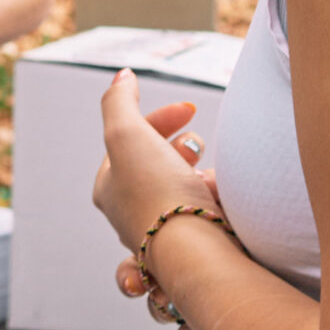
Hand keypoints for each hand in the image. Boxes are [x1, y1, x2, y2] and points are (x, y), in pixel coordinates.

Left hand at [91, 80, 223, 318]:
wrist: (196, 253)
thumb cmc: (157, 194)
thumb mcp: (126, 133)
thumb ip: (119, 101)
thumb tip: (123, 76)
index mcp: (109, 189)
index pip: (132, 139)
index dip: (160, 117)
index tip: (190, 110)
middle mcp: (131, 215)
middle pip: (160, 164)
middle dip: (182, 151)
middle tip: (194, 152)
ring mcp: (164, 234)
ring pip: (188, 191)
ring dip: (202, 181)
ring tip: (210, 187)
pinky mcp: (196, 248)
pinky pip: (209, 218)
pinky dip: (217, 207)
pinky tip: (220, 209)